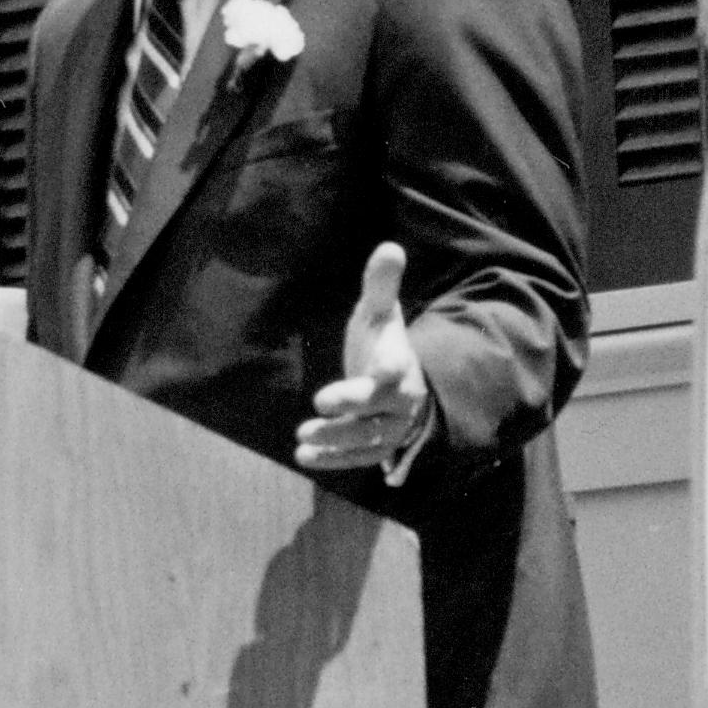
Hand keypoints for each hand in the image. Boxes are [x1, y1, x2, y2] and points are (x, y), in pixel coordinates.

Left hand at [296, 241, 432, 478]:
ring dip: (336, 439)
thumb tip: (389, 246)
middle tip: (319, 405)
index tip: (381, 367)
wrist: (405, 386)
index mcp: (400, 364)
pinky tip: (304, 457)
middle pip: (378, 407)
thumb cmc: (383, 345)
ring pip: (367, 438)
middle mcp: (400, 400)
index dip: (390, 368)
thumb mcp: (380, 314)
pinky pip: (357, 458)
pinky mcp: (376, 448)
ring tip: (303, 437)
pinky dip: (333, 460)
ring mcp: (390, 428)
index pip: (397, 367)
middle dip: (351, 407)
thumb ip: (382, 285)